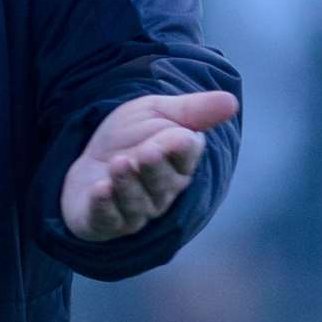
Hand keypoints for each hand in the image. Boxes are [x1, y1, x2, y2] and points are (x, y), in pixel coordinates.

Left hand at [60, 91, 238, 242]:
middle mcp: (160, 193)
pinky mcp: (104, 220)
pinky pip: (107, 219)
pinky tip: (100, 191)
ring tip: (119, 163)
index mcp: (178, 166)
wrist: (90, 153)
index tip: (179, 137)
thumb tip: (232, 101)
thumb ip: (193, 110)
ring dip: (127, 185)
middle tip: (147, 152)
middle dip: (155, 168)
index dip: (180, 150)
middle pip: (162, 183)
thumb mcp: (157, 112)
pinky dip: (104, 207)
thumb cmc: (131, 135)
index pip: (185, 159)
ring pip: (136, 203)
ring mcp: (133, 210)